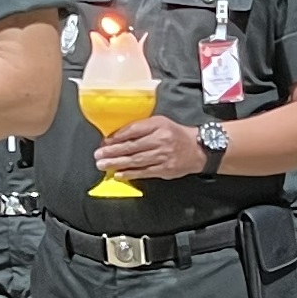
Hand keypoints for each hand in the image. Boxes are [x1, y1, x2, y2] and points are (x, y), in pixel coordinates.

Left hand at [92, 113, 213, 183]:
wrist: (198, 149)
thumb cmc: (175, 134)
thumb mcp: (160, 123)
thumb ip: (142, 127)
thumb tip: (118, 136)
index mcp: (158, 125)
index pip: (133, 130)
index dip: (117, 137)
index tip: (105, 142)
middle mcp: (160, 140)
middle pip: (132, 146)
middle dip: (112, 151)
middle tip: (98, 155)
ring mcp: (162, 156)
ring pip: (136, 160)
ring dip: (117, 163)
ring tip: (103, 165)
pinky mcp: (164, 169)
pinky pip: (144, 172)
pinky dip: (130, 174)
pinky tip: (118, 174)